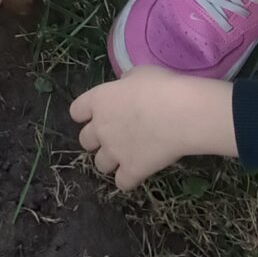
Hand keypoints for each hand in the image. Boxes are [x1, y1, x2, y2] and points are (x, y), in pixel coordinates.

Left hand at [70, 67, 236, 194]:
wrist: (180, 114)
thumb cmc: (161, 87)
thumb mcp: (141, 73)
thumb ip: (127, 82)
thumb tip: (126, 86)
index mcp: (99, 100)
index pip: (77, 111)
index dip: (85, 114)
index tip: (99, 113)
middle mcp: (101, 128)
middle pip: (85, 141)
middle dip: (97, 140)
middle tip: (116, 136)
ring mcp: (114, 152)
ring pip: (100, 164)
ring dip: (111, 161)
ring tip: (128, 156)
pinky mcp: (132, 170)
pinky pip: (122, 183)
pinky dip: (128, 180)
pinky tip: (139, 172)